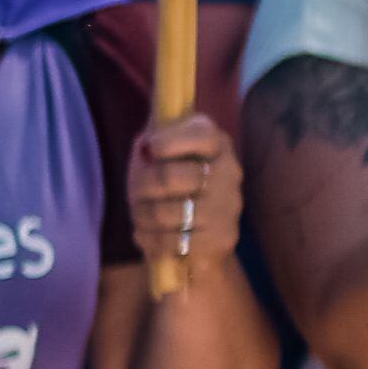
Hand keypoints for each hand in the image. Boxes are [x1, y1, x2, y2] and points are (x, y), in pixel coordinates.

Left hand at [125, 112, 244, 278]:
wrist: (196, 237)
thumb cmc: (171, 185)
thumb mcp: (161, 150)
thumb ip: (156, 131)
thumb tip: (149, 126)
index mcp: (216, 143)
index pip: (199, 134)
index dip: (168, 141)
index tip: (150, 148)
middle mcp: (230, 172)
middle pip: (169, 177)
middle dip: (140, 186)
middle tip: (137, 191)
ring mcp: (229, 208)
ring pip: (166, 212)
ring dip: (142, 216)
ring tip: (141, 215)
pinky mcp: (223, 240)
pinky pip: (173, 242)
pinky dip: (150, 240)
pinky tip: (149, 235)